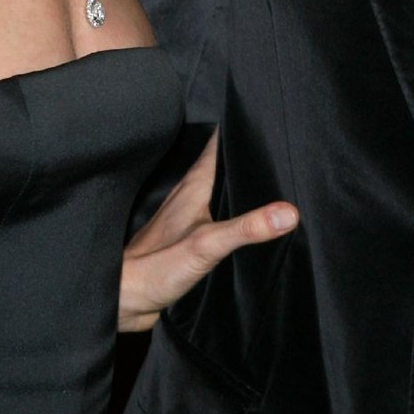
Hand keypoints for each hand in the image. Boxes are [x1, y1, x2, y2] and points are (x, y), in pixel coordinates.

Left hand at [119, 132, 297, 331]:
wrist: (126, 297)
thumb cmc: (155, 267)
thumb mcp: (208, 245)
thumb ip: (247, 228)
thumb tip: (288, 212)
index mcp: (194, 184)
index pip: (219, 141)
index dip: (240, 126)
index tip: (267, 116)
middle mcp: (190, 193)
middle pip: (223, 162)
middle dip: (248, 153)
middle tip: (279, 145)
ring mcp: (188, 213)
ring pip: (220, 185)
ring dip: (240, 180)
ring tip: (271, 174)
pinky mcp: (189, 234)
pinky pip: (217, 209)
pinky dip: (234, 206)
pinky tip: (247, 215)